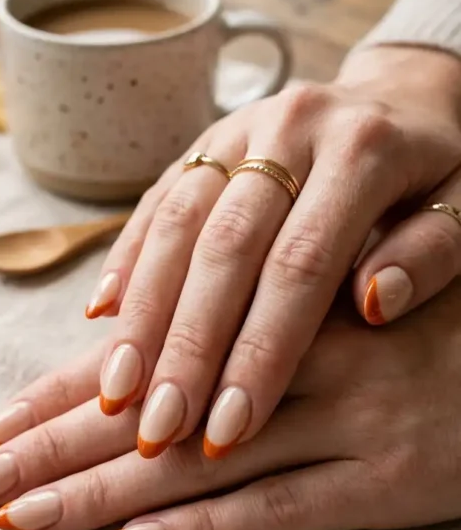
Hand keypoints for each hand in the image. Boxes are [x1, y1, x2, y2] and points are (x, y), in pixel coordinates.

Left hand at [0, 281, 460, 529]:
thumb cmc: (429, 321)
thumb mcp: (343, 282)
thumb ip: (262, 301)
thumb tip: (144, 326)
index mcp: (284, 299)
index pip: (148, 348)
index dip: (66, 388)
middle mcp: (305, 358)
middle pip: (153, 409)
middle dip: (55, 447)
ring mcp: (348, 420)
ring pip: (199, 463)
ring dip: (103, 495)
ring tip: (24, 521)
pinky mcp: (388, 479)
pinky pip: (280, 511)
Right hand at [85, 45, 460, 461]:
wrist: (402, 99)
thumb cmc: (438, 175)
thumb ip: (432, 254)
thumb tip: (375, 304)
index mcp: (363, 150)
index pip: (301, 265)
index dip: (260, 351)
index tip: (230, 430)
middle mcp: (290, 128)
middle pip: (223, 247)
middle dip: (186, 346)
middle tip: (157, 429)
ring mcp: (239, 130)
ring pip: (176, 224)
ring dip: (142, 314)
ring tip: (116, 392)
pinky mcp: (205, 142)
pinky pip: (155, 201)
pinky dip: (127, 262)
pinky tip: (102, 320)